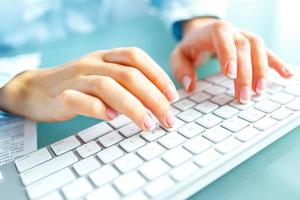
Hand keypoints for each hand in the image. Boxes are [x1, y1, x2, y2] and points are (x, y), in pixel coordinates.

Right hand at [0, 48, 178, 129]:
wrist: (35, 89)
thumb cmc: (77, 85)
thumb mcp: (102, 75)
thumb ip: (125, 83)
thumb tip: (157, 101)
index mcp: (105, 56)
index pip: (136, 57)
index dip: (158, 75)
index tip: (172, 97)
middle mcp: (92, 63)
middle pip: (129, 75)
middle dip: (153, 98)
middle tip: (167, 119)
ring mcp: (76, 78)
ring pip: (109, 87)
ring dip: (133, 107)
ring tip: (148, 125)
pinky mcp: (61, 96)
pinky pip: (82, 101)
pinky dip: (100, 110)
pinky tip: (113, 119)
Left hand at [170, 18, 292, 103]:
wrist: (203, 33)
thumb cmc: (191, 47)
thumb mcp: (179, 55)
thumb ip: (181, 69)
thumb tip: (190, 85)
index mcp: (213, 31)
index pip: (223, 37)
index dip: (228, 54)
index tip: (230, 75)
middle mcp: (233, 31)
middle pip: (244, 47)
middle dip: (245, 73)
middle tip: (244, 96)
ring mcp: (245, 36)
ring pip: (259, 49)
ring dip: (262, 70)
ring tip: (260, 91)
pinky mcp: (253, 45)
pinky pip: (267, 52)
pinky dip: (277, 64)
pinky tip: (286, 76)